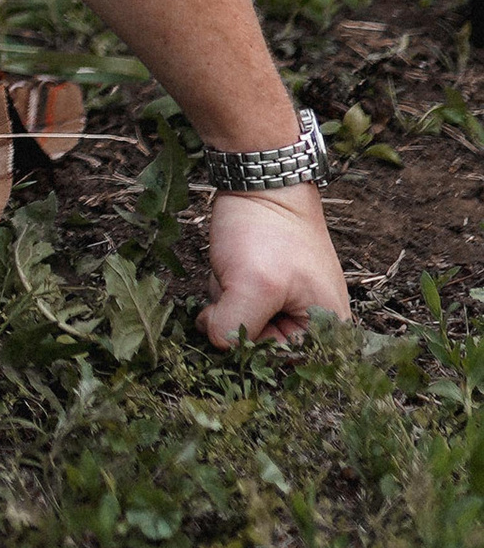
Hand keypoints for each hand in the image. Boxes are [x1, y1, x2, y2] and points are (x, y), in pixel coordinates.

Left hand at [200, 183, 351, 346]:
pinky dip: (224, 290)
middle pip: (256, 348)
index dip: (251, 343)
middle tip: (243, 282)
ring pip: (239, 327)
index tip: (245, 308)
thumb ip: (235, 329)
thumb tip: (219, 345)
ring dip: (227, 301)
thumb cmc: (268, 231)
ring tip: (239, 269)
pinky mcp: (264, 291)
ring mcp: (287, 306)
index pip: (279, 365)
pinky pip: (234, 308)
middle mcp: (313, 324)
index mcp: (328, 331)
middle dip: (236, 317)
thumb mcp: (253, 285)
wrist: (261, 182)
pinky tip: (231, 267)